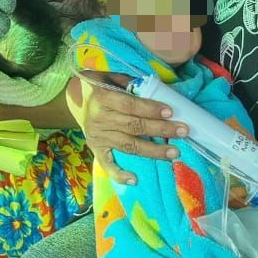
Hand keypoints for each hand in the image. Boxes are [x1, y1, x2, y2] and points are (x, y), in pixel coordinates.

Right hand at [68, 75, 187, 185]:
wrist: (75, 99)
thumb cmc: (98, 86)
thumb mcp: (111, 77)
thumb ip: (131, 83)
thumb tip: (158, 90)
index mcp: (102, 97)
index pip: (130, 106)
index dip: (151, 109)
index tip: (171, 112)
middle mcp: (99, 118)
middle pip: (133, 126)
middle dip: (160, 129)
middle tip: (183, 131)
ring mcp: (97, 136)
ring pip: (128, 145)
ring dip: (153, 150)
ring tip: (174, 153)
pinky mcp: (95, 148)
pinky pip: (107, 164)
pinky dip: (119, 174)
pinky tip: (135, 180)